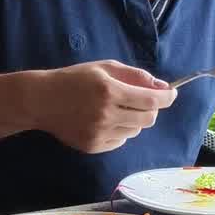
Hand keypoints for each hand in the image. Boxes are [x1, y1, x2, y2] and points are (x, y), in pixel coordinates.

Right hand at [34, 60, 177, 153]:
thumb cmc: (75, 79)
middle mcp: (106, 115)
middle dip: (152, 109)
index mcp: (109, 91)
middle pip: (148, 119)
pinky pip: (120, 140)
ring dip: (134, 119)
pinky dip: (120, 130)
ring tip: (116, 108)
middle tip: (142, 100)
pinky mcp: (93, 146)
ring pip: (135, 130)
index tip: (172, 93)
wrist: (42, 100)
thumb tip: (162, 87)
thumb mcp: (104, 68)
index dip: (167, 97)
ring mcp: (99, 133)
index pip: (152, 100)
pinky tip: (103, 120)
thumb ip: (135, 75)